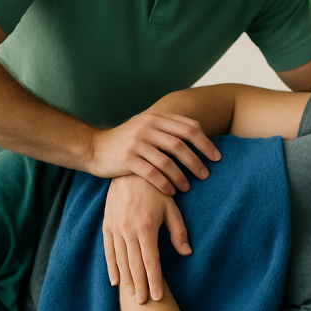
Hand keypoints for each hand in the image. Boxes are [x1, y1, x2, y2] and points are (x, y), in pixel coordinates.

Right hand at [89, 112, 220, 194]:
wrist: (94, 147)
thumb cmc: (126, 141)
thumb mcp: (146, 127)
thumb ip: (167, 129)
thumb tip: (198, 134)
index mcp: (156, 118)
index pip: (189, 127)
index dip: (206, 143)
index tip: (217, 157)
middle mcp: (147, 127)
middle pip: (181, 144)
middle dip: (197, 161)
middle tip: (206, 175)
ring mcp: (137, 143)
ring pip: (167, 160)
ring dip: (181, 176)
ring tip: (188, 187)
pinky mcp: (127, 159)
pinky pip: (152, 173)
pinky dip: (165, 183)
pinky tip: (172, 192)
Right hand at [103, 174, 191, 302]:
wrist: (129, 170)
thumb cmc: (155, 188)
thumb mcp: (171, 207)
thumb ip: (178, 230)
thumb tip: (186, 252)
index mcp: (146, 227)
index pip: (151, 261)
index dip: (155, 280)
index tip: (157, 297)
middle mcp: (128, 230)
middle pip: (134, 265)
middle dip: (140, 286)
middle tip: (143, 305)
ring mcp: (115, 228)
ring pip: (120, 260)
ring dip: (126, 280)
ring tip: (131, 297)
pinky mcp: (107, 225)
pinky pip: (108, 250)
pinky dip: (111, 266)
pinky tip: (115, 280)